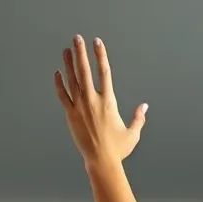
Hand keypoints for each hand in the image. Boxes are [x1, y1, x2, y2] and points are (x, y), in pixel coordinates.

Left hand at [55, 36, 146, 167]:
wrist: (101, 161)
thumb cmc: (118, 150)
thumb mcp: (132, 133)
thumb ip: (139, 118)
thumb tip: (144, 106)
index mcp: (108, 102)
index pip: (104, 72)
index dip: (101, 55)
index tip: (97, 42)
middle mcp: (93, 101)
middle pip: (84, 70)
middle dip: (80, 52)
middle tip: (77, 38)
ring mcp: (80, 107)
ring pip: (72, 80)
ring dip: (69, 63)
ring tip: (66, 50)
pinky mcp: (71, 116)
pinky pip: (63, 95)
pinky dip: (59, 83)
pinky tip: (57, 73)